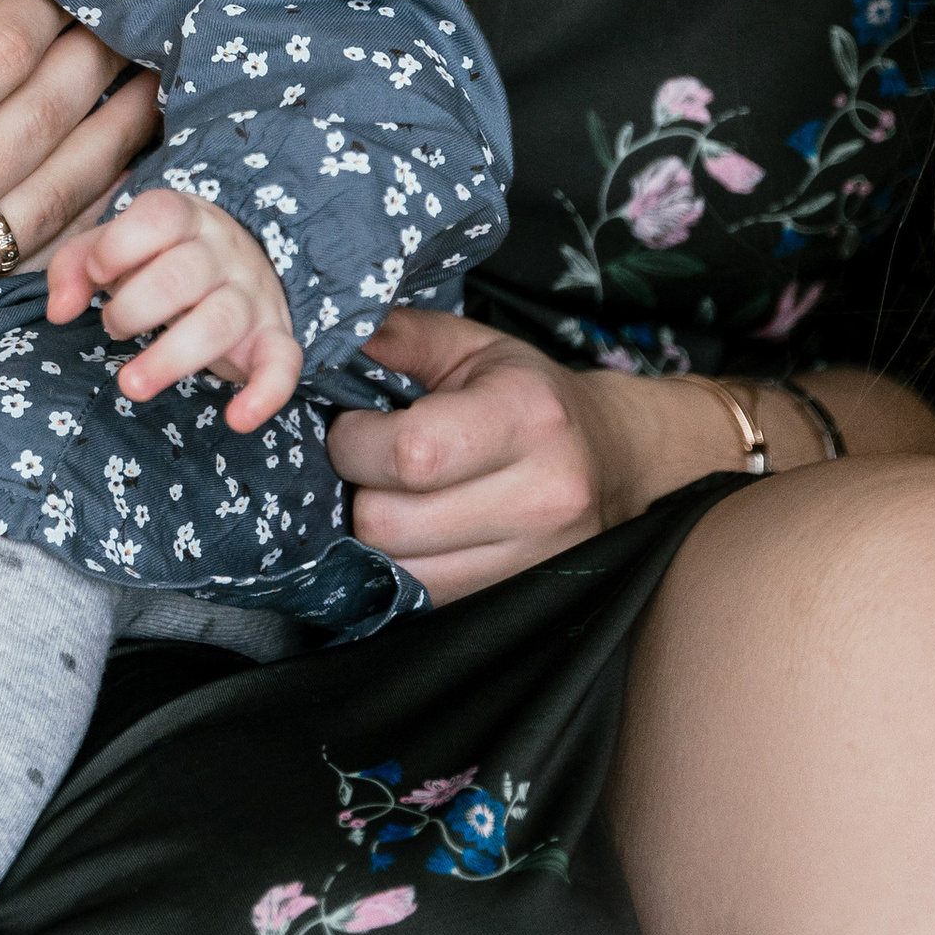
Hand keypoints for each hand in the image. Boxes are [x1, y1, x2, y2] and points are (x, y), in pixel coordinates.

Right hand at [0, 0, 163, 366]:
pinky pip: (26, 253)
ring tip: (151, 77)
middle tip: (131, 8)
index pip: (1, 54)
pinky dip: (81, 205)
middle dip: (97, 55)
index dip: (46, 2)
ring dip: (117, 133)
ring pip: (58, 195)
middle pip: (46, 120)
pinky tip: (107, 163)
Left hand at [46, 190, 303, 432]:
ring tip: (129, 386)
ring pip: (220, 321)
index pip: (161, 215)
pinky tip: (236, 419)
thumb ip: (75, 266)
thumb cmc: (159, 260)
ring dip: (170, 358)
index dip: (119, 245)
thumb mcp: (115, 250)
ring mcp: (252, 295)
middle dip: (133, 308)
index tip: (97, 272)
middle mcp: (224, 252)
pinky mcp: (273, 338)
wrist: (240, 266)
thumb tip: (59, 311)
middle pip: (183, 275)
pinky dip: (266, 394)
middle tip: (113, 326)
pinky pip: (283, 363)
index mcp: (185, 218)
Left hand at [328, 305, 822, 601]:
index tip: (353, 427)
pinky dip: (404, 566)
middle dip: (358, 490)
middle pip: (391, 523)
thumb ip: (399, 338)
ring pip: (400, 570)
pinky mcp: (520, 597)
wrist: (613, 458)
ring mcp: (534, 558)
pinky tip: (419, 530)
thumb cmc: (530, 395)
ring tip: (397, 495)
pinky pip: (425, 596)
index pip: (411, 453)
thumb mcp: (473, 346)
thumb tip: (321, 341)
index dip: (355, 442)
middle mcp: (541, 495)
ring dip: (378, 536)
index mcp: (527, 416)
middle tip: (370, 464)